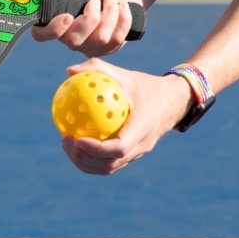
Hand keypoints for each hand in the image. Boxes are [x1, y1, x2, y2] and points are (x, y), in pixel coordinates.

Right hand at [32, 0, 141, 56]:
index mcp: (55, 22)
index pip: (41, 35)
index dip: (52, 30)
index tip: (67, 16)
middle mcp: (68, 38)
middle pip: (74, 41)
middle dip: (90, 19)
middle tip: (95, 1)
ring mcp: (87, 47)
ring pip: (100, 39)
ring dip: (110, 14)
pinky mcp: (105, 50)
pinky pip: (116, 40)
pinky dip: (123, 19)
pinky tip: (123, 7)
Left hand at [60, 58, 194, 174]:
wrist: (173, 101)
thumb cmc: (145, 86)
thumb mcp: (124, 74)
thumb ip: (97, 69)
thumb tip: (69, 71)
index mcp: (143, 127)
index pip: (119, 148)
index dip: (96, 149)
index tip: (76, 139)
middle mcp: (142, 145)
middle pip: (110, 164)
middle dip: (84, 158)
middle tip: (65, 141)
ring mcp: (138, 153)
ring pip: (109, 168)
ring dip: (85, 162)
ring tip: (67, 145)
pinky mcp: (133, 155)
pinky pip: (110, 163)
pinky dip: (91, 160)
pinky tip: (76, 144)